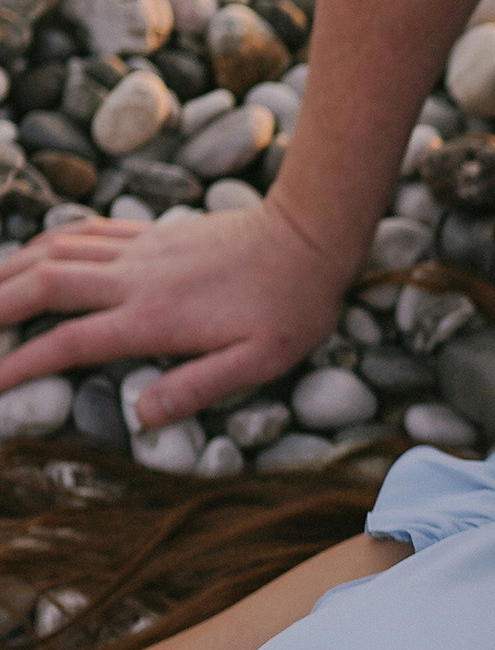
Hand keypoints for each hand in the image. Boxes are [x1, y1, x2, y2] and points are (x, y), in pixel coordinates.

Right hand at [0, 199, 349, 428]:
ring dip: (8, 271)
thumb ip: (196, 389)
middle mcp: (134, 278)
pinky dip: (45, 243)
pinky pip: (82, 233)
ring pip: (54, 251)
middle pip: (41, 284)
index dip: (18, 365)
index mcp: (153, 317)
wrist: (310, 237)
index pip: (67, 342)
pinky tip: (29, 256)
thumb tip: (138, 416)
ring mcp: (139, 251)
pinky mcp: (150, 235)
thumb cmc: (291, 306)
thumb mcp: (259, 363)